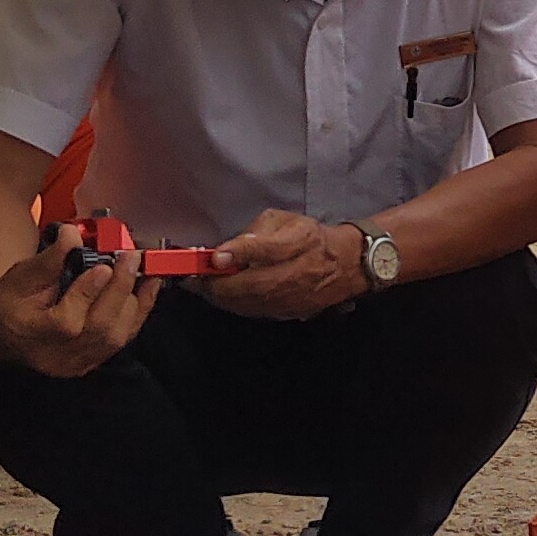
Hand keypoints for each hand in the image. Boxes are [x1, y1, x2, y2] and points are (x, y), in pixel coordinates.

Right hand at [0, 221, 157, 379]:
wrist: (1, 333)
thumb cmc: (8, 303)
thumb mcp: (20, 277)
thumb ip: (50, 259)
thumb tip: (72, 234)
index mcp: (33, 334)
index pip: (66, 321)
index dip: (87, 294)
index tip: (103, 267)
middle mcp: (57, 356)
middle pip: (98, 328)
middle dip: (119, 290)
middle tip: (130, 258)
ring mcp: (77, 363)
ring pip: (115, 337)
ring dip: (133, 301)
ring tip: (141, 270)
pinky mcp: (92, 362)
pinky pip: (122, 339)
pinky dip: (138, 312)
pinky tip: (148, 288)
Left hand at [197, 208, 370, 319]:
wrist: (344, 266)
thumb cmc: (310, 238)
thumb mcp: (283, 222)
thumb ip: (254, 233)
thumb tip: (226, 251)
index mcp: (297, 245)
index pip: (264, 250)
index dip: (236, 253)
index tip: (212, 256)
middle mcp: (294, 275)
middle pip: (246, 286)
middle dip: (214, 283)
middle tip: (192, 276)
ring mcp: (289, 299)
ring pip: (244, 303)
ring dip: (219, 296)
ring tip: (202, 285)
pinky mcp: (286, 314)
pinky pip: (251, 311)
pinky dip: (232, 304)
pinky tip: (222, 294)